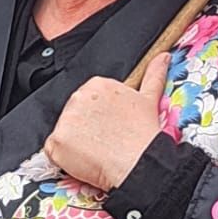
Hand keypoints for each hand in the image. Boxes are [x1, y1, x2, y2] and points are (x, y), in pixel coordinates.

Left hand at [42, 55, 166, 194]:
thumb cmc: (144, 134)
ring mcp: (65, 119)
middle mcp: (78, 97)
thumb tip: (162, 57)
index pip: (87, 101)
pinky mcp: (56, 141)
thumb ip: (153, 74)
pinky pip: (54, 151)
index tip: (107, 127)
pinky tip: (85, 160)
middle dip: (84, 129)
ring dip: (75, 144)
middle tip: (103, 141)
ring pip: (64, 133)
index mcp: (97, 85)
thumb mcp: (149, 99)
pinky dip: (65, 159)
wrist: (137, 161)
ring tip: (97, 151)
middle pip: (73, 115)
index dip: (96, 118)